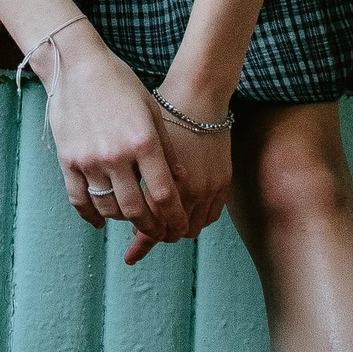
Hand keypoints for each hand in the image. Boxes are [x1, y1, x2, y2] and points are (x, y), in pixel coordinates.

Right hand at [42, 29, 182, 251]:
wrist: (77, 66)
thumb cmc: (121, 85)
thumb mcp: (152, 111)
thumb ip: (166, 149)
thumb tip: (180, 182)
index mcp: (143, 142)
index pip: (164, 194)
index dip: (175, 217)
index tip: (180, 227)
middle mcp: (116, 156)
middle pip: (137, 210)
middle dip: (153, 227)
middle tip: (161, 233)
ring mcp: (89, 160)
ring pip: (109, 208)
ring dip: (124, 220)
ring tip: (135, 219)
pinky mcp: (68, 161)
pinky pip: (79, 200)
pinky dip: (92, 216)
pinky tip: (102, 221)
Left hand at [130, 97, 234, 265]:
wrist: (196, 95)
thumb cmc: (162, 116)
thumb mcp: (140, 147)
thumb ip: (135, 181)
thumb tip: (130, 209)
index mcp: (156, 182)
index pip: (149, 227)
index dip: (140, 244)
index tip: (129, 256)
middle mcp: (185, 190)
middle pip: (171, 232)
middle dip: (159, 235)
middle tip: (148, 233)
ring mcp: (207, 187)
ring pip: (193, 227)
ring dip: (179, 228)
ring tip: (167, 222)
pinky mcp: (223, 182)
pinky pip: (212, 215)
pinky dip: (198, 218)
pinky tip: (187, 211)